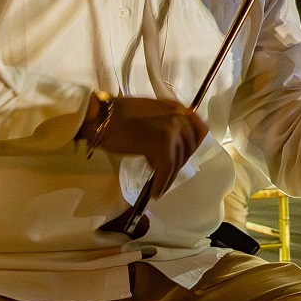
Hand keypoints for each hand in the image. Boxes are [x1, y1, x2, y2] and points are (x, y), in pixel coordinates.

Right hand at [86, 97, 208, 197]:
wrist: (101, 117)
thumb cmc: (118, 117)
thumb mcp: (150, 115)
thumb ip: (165, 126)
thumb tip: (171, 150)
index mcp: (178, 108)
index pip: (200, 129)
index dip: (194, 146)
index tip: (184, 158)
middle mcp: (179, 116)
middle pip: (189, 148)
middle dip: (178, 163)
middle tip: (165, 174)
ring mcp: (172, 130)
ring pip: (177, 161)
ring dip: (168, 177)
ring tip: (158, 187)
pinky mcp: (162, 145)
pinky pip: (166, 170)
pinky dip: (161, 183)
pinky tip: (154, 193)